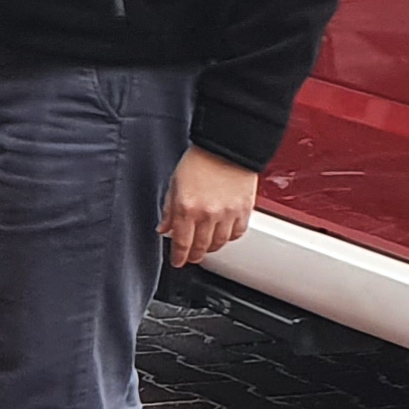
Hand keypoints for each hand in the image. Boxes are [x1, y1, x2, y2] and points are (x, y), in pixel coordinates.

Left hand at [162, 148, 260, 268]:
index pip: (182, 243)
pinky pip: (238, 233)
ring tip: (206, 246)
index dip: (179, 257)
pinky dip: (229, 237)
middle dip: (194, 255)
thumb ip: (169, 209)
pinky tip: (224, 234)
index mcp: (187, 208)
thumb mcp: (175, 182)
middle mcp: (208, 214)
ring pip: (220, 243)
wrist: (227, 146)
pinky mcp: (244, 210)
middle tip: (191, 256)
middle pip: (201, 247)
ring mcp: (228, 213)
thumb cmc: (200, 159)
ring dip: (211, 248)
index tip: (177, 262)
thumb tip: (164, 228)